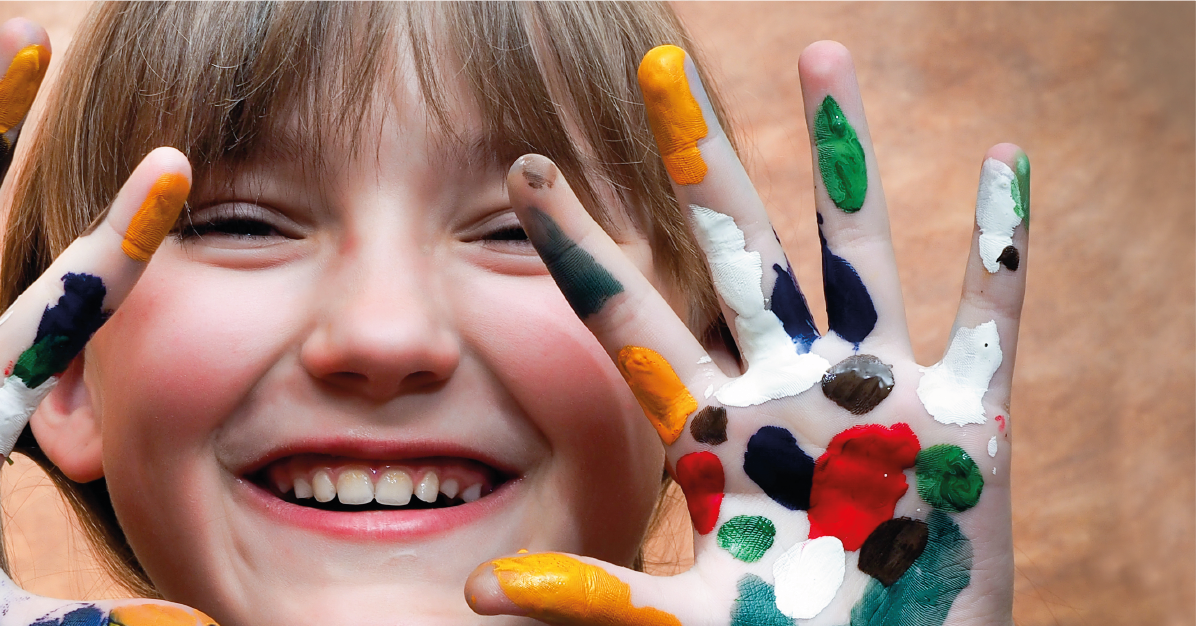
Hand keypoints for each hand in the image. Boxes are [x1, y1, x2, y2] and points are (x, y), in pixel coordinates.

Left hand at [465, 42, 1020, 625]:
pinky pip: (987, 316)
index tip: (525, 166)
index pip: (628, 314)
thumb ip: (594, 598)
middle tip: (659, 69)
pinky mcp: (963, 421)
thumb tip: (480, 594)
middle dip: (700, 163)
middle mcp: (781, 384)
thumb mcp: (684, 623)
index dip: (579, 244)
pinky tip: (1005, 161)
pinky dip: (999, 244)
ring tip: (821, 53)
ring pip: (852, 252)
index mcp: (706, 423)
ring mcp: (871, 391)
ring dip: (841, 157)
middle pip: (732, 251)